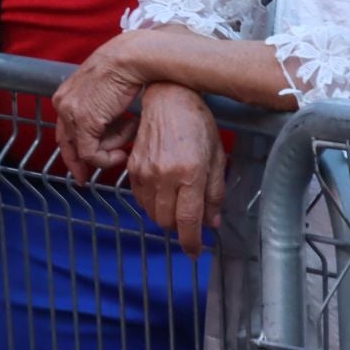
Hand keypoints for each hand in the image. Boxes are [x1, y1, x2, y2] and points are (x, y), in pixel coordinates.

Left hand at [52, 33, 147, 182]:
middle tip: (85, 178)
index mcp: (66, 94)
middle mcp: (63, 104)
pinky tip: (123, 153)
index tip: (80, 165)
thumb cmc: (125, 70)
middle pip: (66, 143)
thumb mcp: (104, 93)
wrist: (131, 58)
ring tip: (130, 130)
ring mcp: (71, 113)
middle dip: (77, 163)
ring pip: (84, 150)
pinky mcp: (85, 122)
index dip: (71, 150)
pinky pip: (92, 154)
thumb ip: (98, 112)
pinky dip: (108, 159)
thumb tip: (105, 133)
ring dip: (111, 149)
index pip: (63, 130)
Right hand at [126, 83, 226, 255]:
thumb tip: (212, 221)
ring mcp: (146, 171)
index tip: (194, 251)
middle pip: (167, 221)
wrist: (167, 98)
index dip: (191, 242)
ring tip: (177, 203)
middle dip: (180, 228)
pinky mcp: (133, 166)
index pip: (188, 220)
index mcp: (190, 172)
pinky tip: (163, 192)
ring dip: (165, 215)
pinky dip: (151, 202)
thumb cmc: (196, 122)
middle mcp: (165, 175)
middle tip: (190, 221)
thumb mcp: (216, 156)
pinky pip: (139, 198)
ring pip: (152, 212)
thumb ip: (215, 192)